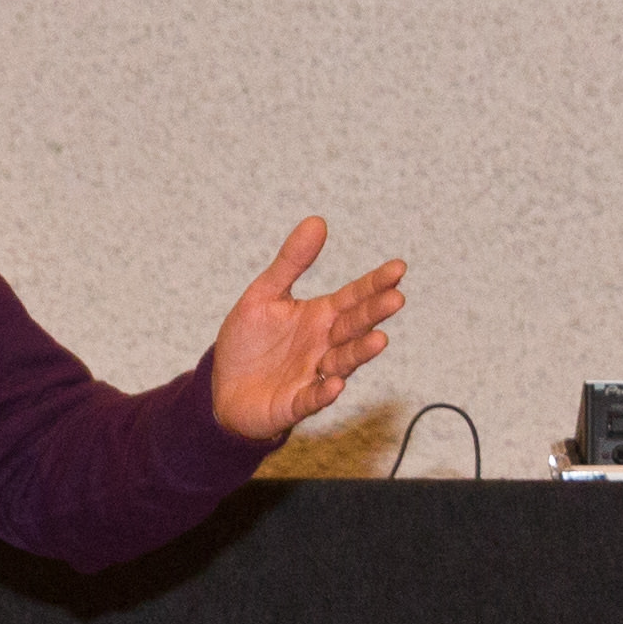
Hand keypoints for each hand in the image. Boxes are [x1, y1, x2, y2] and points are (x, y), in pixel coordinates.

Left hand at [209, 219, 405, 442]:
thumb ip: (291, 262)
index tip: (398, 268)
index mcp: (320, 317)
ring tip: (379, 339)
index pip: (354, 297)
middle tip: (396, 298)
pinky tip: (336, 384)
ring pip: (342, 362)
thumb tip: (317, 221)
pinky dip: (324, 392)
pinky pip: (312, 398)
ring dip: (360, 352)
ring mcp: (312, 374)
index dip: (375, 284)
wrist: (224, 387)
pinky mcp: (295, 402)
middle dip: (375, 314)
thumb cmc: (249, 342)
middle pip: (354, 327)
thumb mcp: (264, 295)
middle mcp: (323, 345)